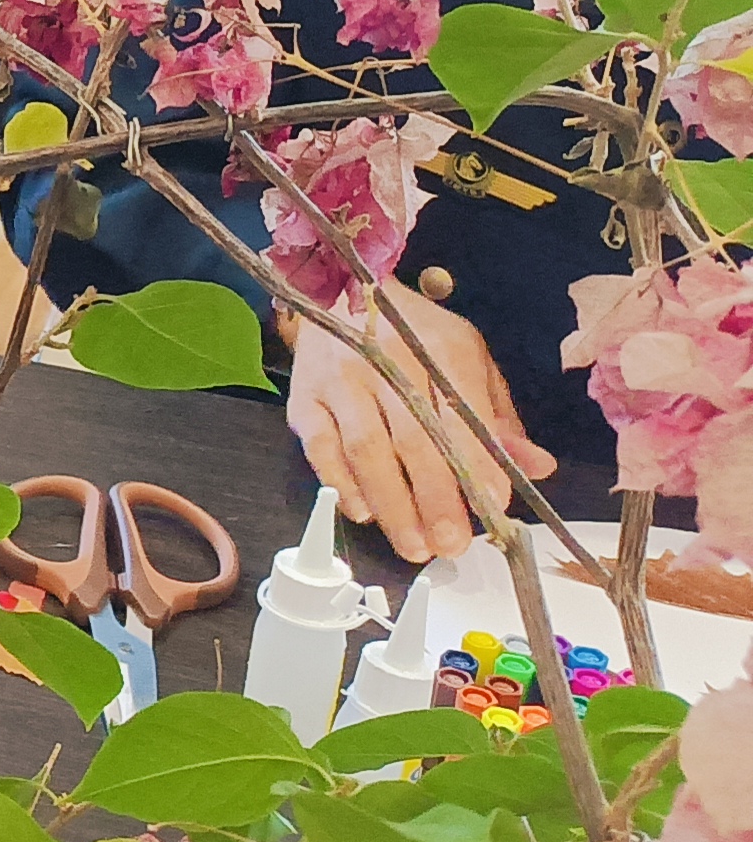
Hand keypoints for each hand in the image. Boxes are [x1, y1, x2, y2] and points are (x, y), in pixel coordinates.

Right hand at [286, 279, 553, 560]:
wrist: (337, 295)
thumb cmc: (413, 335)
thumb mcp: (467, 358)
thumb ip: (498, 416)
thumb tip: (537, 467)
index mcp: (438, 348)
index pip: (460, 413)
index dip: (477, 462)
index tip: (493, 504)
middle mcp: (384, 361)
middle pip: (413, 439)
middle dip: (436, 498)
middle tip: (453, 544)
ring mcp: (338, 381)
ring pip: (366, 451)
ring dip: (392, 505)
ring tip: (414, 545)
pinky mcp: (303, 399)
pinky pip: (321, 449)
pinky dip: (342, 485)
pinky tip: (364, 514)